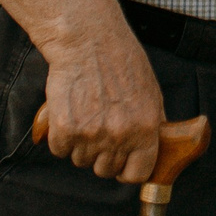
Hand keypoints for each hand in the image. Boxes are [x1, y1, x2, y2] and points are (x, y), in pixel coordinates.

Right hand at [33, 10, 167, 182]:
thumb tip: (155, 148)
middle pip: (105, 170)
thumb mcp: (151, 92)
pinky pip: (60, 150)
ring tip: (84, 115)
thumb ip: (152, 124)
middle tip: (99, 131)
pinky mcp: (65, 129)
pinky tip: (68, 114)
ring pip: (81, 160)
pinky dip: (60, 137)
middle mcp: (120, 135)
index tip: (121, 164)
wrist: (88, 41)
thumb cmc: (121, 61)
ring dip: (80, 145)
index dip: (127, 170)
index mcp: (146, 128)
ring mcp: (91, 134)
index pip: (137, 174)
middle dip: (102, 156)